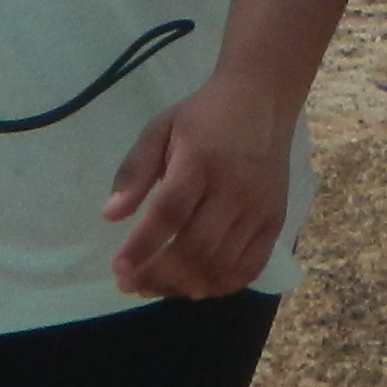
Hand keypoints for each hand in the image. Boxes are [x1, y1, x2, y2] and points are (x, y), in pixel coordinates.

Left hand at [101, 74, 294, 298]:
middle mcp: (234, 188)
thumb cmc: (204, 115)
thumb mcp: (160, 128)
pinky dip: (220, 286)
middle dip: (157, 275)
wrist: (262, 98)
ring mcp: (259, 208)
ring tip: (154, 287)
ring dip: (182, 286)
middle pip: (195, 248)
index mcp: (201, 160)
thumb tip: (110, 216)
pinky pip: (249, 268)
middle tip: (129, 284)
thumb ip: (134, 170)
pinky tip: (194, 286)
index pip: (169, 213)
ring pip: (220, 265)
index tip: (117, 267)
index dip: (142, 246)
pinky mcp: (276, 221)